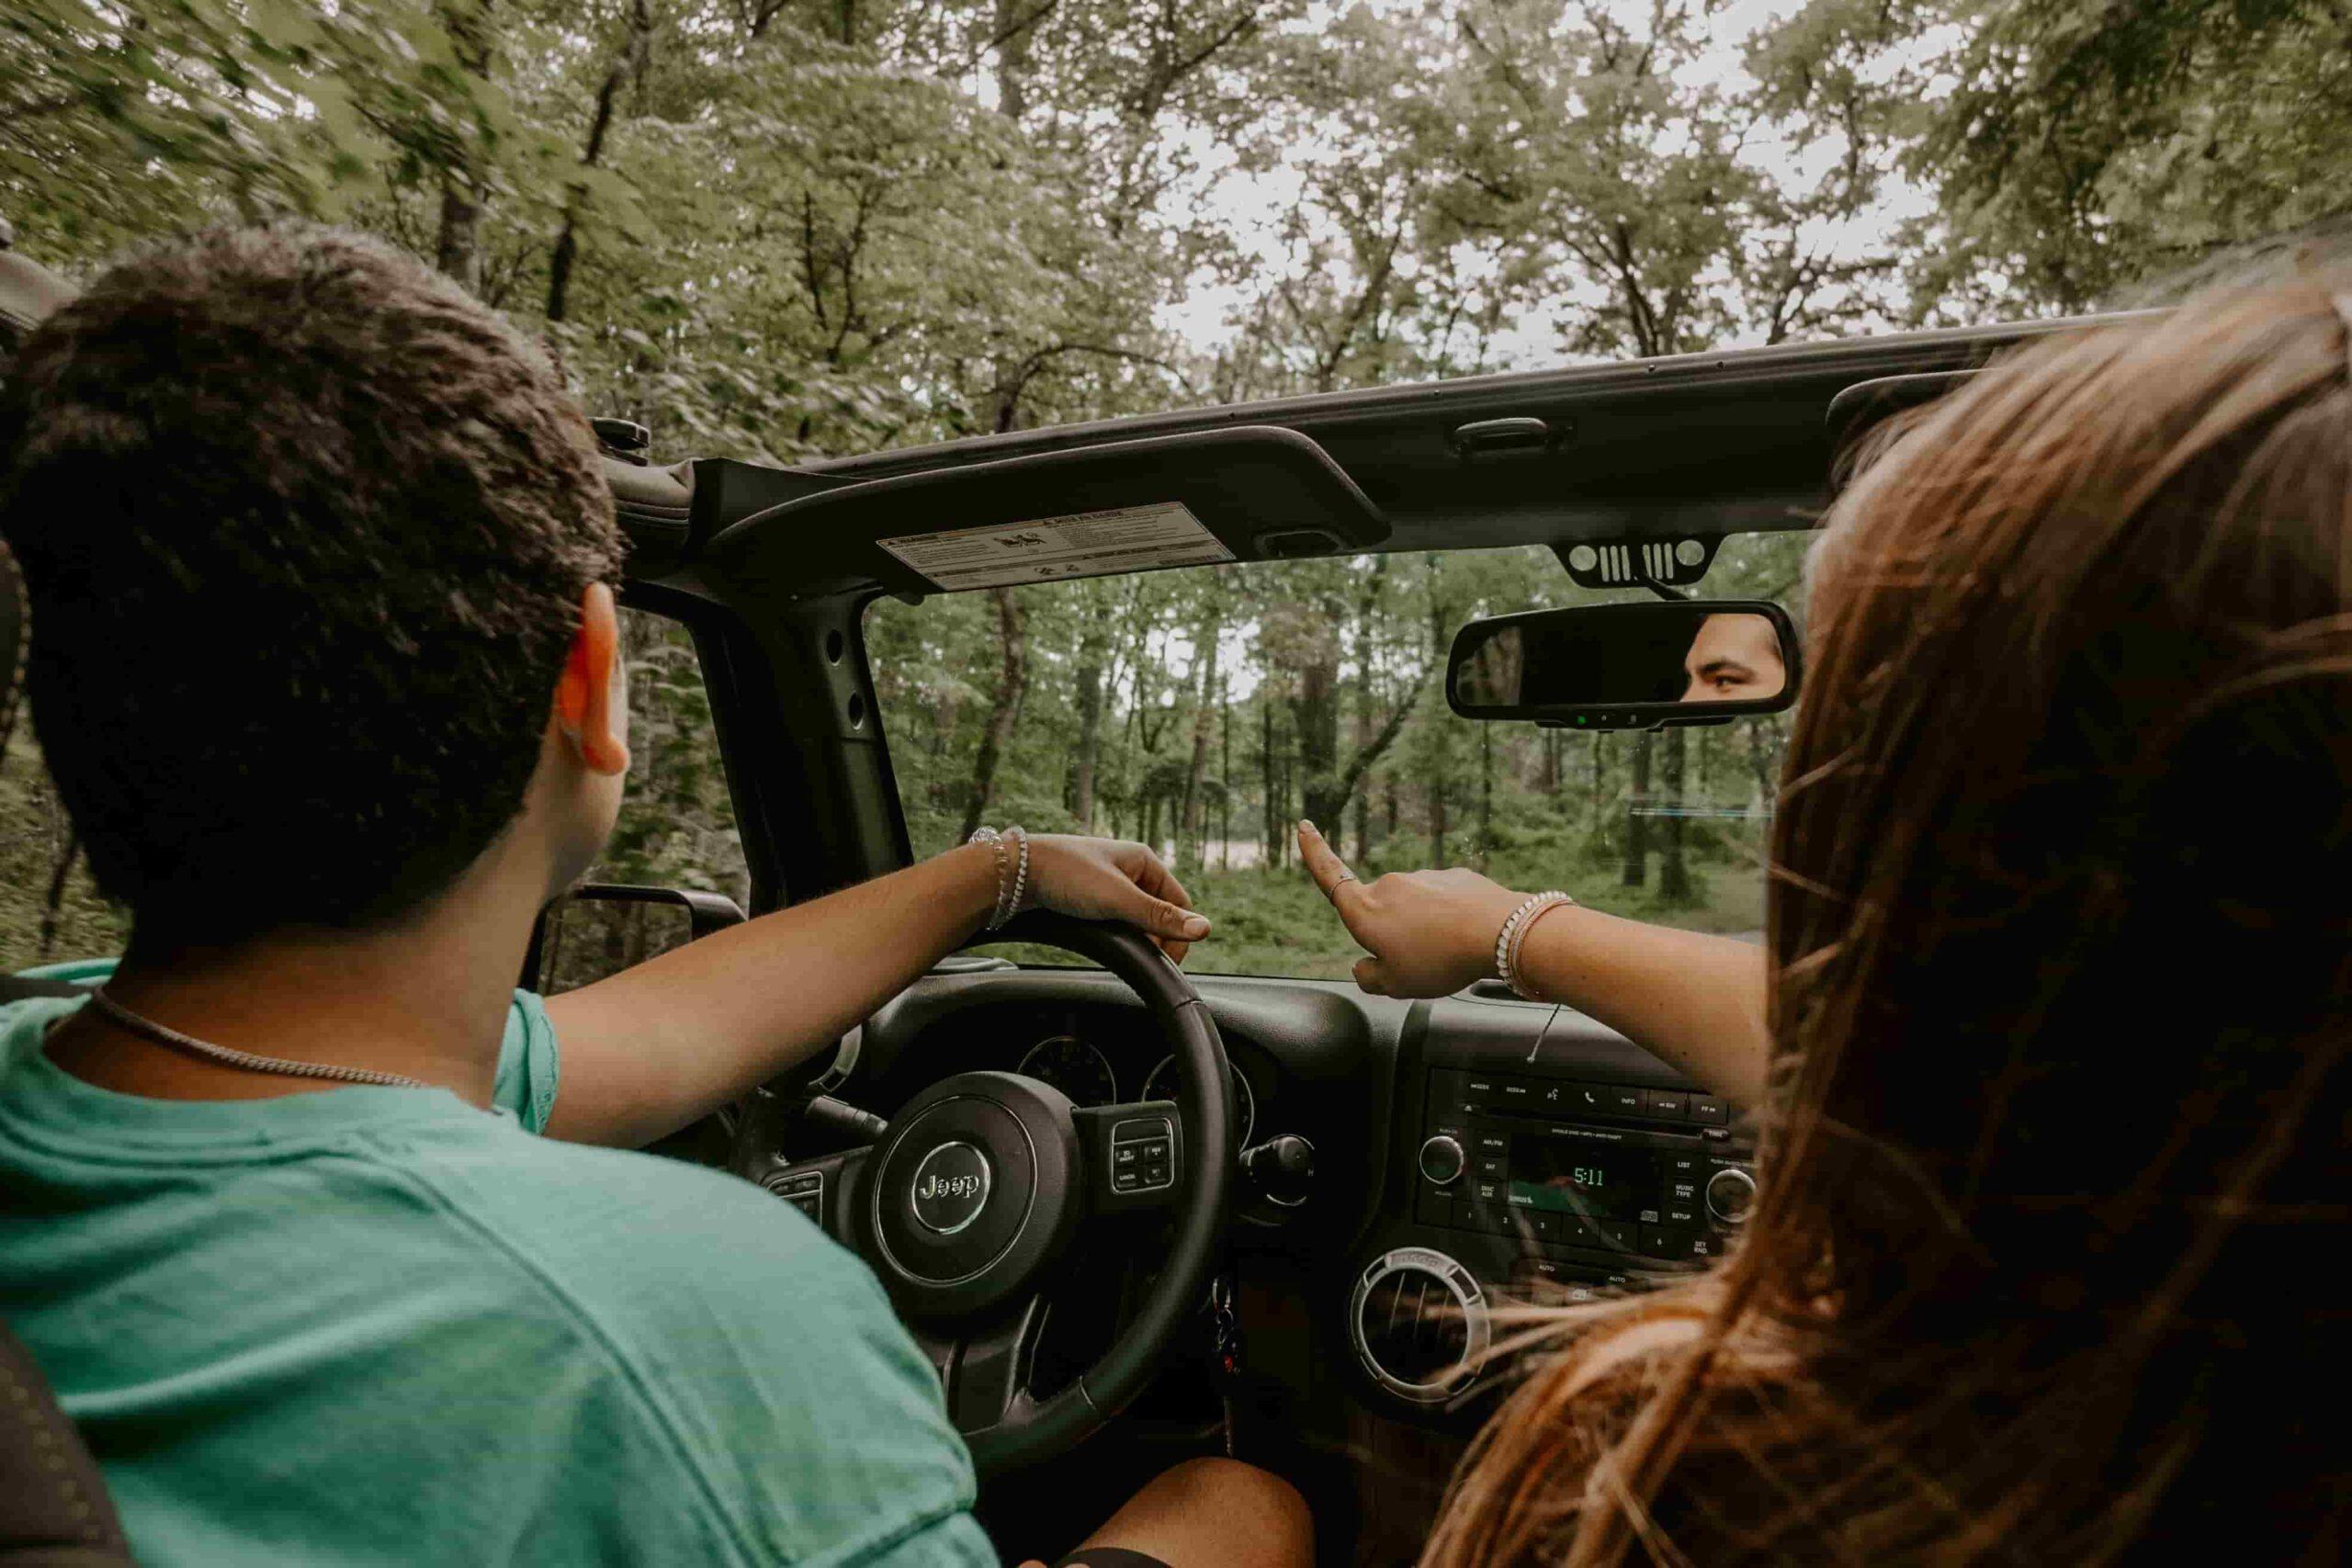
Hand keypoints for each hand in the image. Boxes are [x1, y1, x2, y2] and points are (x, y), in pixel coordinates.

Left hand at [1021, 835, 1210, 962]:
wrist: (1015, 872)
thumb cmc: (1066, 875)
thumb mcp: (1118, 899)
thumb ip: (1160, 917)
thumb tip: (1204, 929)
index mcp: (1144, 860)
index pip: (1180, 903)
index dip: (1179, 933)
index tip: (1167, 959)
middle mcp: (1130, 869)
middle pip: (1160, 912)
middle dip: (1155, 937)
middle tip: (1142, 956)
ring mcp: (1110, 882)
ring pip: (1137, 918)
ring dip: (1134, 936)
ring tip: (1119, 946)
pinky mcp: (1091, 896)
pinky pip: (1116, 919)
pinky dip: (1116, 933)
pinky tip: (1105, 939)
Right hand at [1295, 820, 1525, 996]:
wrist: (1498, 932)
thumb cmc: (1441, 960)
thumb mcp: (1395, 985)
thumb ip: (1370, 977)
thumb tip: (1363, 966)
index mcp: (1366, 911)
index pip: (1331, 878)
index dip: (1314, 853)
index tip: (1304, 827)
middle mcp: (1390, 886)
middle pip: (1381, 912)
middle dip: (1394, 934)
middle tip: (1419, 963)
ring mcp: (1424, 878)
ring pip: (1415, 909)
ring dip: (1425, 928)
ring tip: (1449, 953)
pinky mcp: (1454, 878)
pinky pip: (1444, 904)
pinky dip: (1450, 920)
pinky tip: (1467, 938)